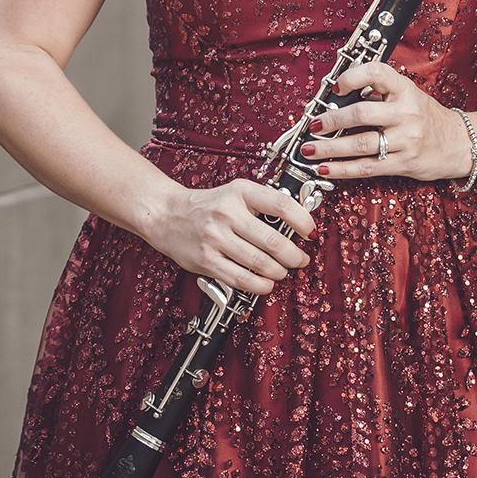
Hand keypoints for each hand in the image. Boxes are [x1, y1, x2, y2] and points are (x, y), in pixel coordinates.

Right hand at [141, 179, 315, 295]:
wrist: (166, 214)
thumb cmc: (207, 206)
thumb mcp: (235, 193)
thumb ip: (263, 204)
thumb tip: (299, 223)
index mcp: (240, 192)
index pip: (281, 204)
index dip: (303, 221)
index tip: (310, 232)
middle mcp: (227, 213)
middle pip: (274, 241)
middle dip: (295, 256)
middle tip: (301, 259)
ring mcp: (216, 238)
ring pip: (260, 263)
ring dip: (280, 271)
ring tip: (283, 270)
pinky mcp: (207, 261)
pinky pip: (241, 279)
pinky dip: (260, 285)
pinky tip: (267, 283)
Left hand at [299, 61, 470, 182]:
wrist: (459, 143)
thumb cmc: (427, 116)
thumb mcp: (407, 95)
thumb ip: (378, 93)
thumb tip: (336, 95)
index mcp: (405, 90)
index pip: (377, 73)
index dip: (352, 77)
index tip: (335, 87)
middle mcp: (407, 113)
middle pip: (361, 114)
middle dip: (331, 120)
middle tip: (314, 124)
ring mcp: (406, 140)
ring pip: (360, 144)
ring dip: (329, 148)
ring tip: (309, 150)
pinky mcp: (404, 163)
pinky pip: (367, 167)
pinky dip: (342, 169)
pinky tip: (325, 169)